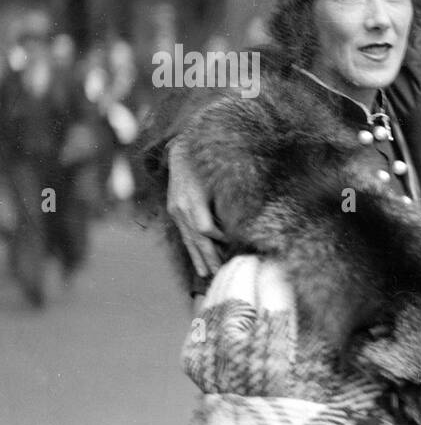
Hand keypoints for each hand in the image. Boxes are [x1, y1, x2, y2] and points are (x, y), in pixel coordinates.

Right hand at [167, 136, 226, 278]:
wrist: (183, 150)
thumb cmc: (208, 163)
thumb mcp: (220, 179)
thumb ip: (228, 201)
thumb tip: (242, 221)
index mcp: (193, 200)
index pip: (206, 229)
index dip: (220, 239)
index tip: (233, 246)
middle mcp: (181, 208)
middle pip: (196, 239)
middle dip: (209, 258)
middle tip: (220, 274)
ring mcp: (176, 209)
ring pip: (187, 239)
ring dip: (198, 257)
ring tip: (206, 274)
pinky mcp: (174, 209)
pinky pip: (184, 232)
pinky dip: (192, 246)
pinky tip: (198, 259)